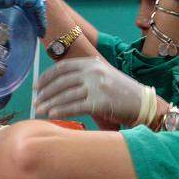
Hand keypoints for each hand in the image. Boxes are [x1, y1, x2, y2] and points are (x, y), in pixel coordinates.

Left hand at [35, 57, 155, 127]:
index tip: (36, 87)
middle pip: (61, 82)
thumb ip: (84, 75)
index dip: (46, 77)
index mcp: (92, 63)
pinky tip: (51, 114)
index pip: (62, 67)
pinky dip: (60, 111)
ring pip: (65, 95)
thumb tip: (58, 84)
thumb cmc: (121, 92)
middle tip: (34, 101)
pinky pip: (74, 107)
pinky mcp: (99, 102)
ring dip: (49, 103)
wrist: (143, 103)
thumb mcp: (103, 76)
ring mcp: (97, 87)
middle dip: (44, 92)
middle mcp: (93, 72)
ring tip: (38, 110)